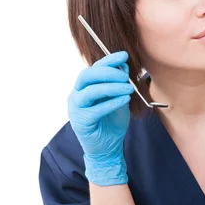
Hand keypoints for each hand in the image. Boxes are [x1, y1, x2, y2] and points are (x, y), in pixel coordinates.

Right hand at [67, 51, 133, 185]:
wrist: (108, 148)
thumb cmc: (111, 123)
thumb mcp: (119, 99)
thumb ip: (119, 84)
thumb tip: (123, 66)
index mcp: (84, 87)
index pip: (93, 68)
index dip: (108, 60)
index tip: (123, 55)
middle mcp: (76, 95)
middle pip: (87, 76)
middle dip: (108, 72)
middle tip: (125, 75)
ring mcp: (76, 108)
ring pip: (90, 91)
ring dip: (111, 87)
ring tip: (129, 88)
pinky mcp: (80, 122)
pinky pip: (95, 109)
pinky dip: (111, 102)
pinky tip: (124, 99)